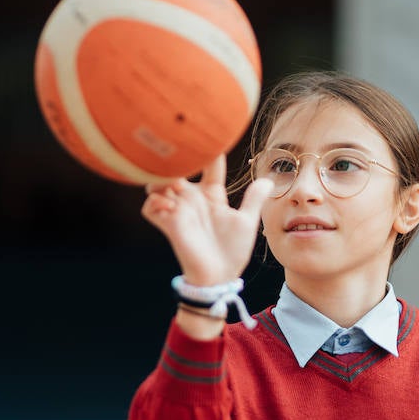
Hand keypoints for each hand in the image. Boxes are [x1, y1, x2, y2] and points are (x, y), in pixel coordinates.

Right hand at [141, 154, 274, 285]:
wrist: (220, 276)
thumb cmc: (232, 251)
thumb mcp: (247, 222)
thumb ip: (254, 200)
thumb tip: (269, 179)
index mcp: (211, 194)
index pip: (208, 164)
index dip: (210, 152)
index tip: (213, 142)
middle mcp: (192, 199)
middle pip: (175, 168)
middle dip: (176, 160)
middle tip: (183, 157)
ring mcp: (179, 211)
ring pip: (157, 183)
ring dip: (162, 179)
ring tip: (174, 183)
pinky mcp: (169, 225)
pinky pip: (149, 207)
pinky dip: (154, 202)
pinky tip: (170, 205)